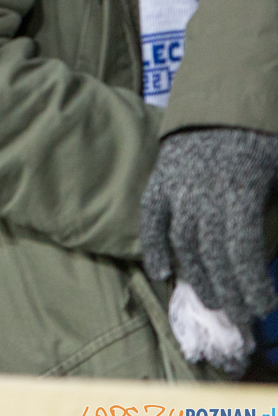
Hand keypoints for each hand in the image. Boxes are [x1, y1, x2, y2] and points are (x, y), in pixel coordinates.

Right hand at [141, 127, 277, 370]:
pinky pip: (151, 219)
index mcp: (239, 187)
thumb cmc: (262, 139)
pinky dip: (154, 246)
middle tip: (240, 315)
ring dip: (196, 275)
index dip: (250, 279)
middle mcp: (203, 191)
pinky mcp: (158, 182)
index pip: (241, 245)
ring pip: (182, 240)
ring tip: (212, 300)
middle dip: (226, 287)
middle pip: (210, 250)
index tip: (264, 305)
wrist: (222, 100)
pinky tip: (163, 274)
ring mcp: (176, 187)